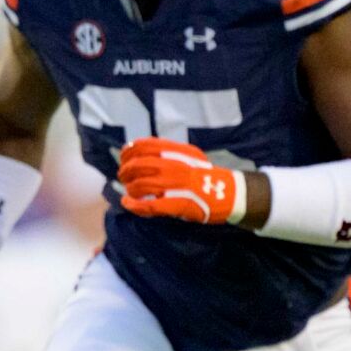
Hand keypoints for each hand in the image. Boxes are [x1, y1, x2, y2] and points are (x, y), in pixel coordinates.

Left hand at [118, 137, 243, 224]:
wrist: (226, 193)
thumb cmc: (203, 175)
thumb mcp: (187, 155)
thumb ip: (166, 152)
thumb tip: (137, 149)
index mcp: (177, 152)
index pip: (143, 146)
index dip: (128, 151)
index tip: (123, 158)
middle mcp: (174, 166)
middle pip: (137, 165)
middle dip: (125, 172)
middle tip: (123, 177)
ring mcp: (176, 185)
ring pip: (139, 185)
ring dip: (129, 189)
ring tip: (130, 192)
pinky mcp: (177, 204)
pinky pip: (149, 205)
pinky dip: (133, 205)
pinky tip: (127, 203)